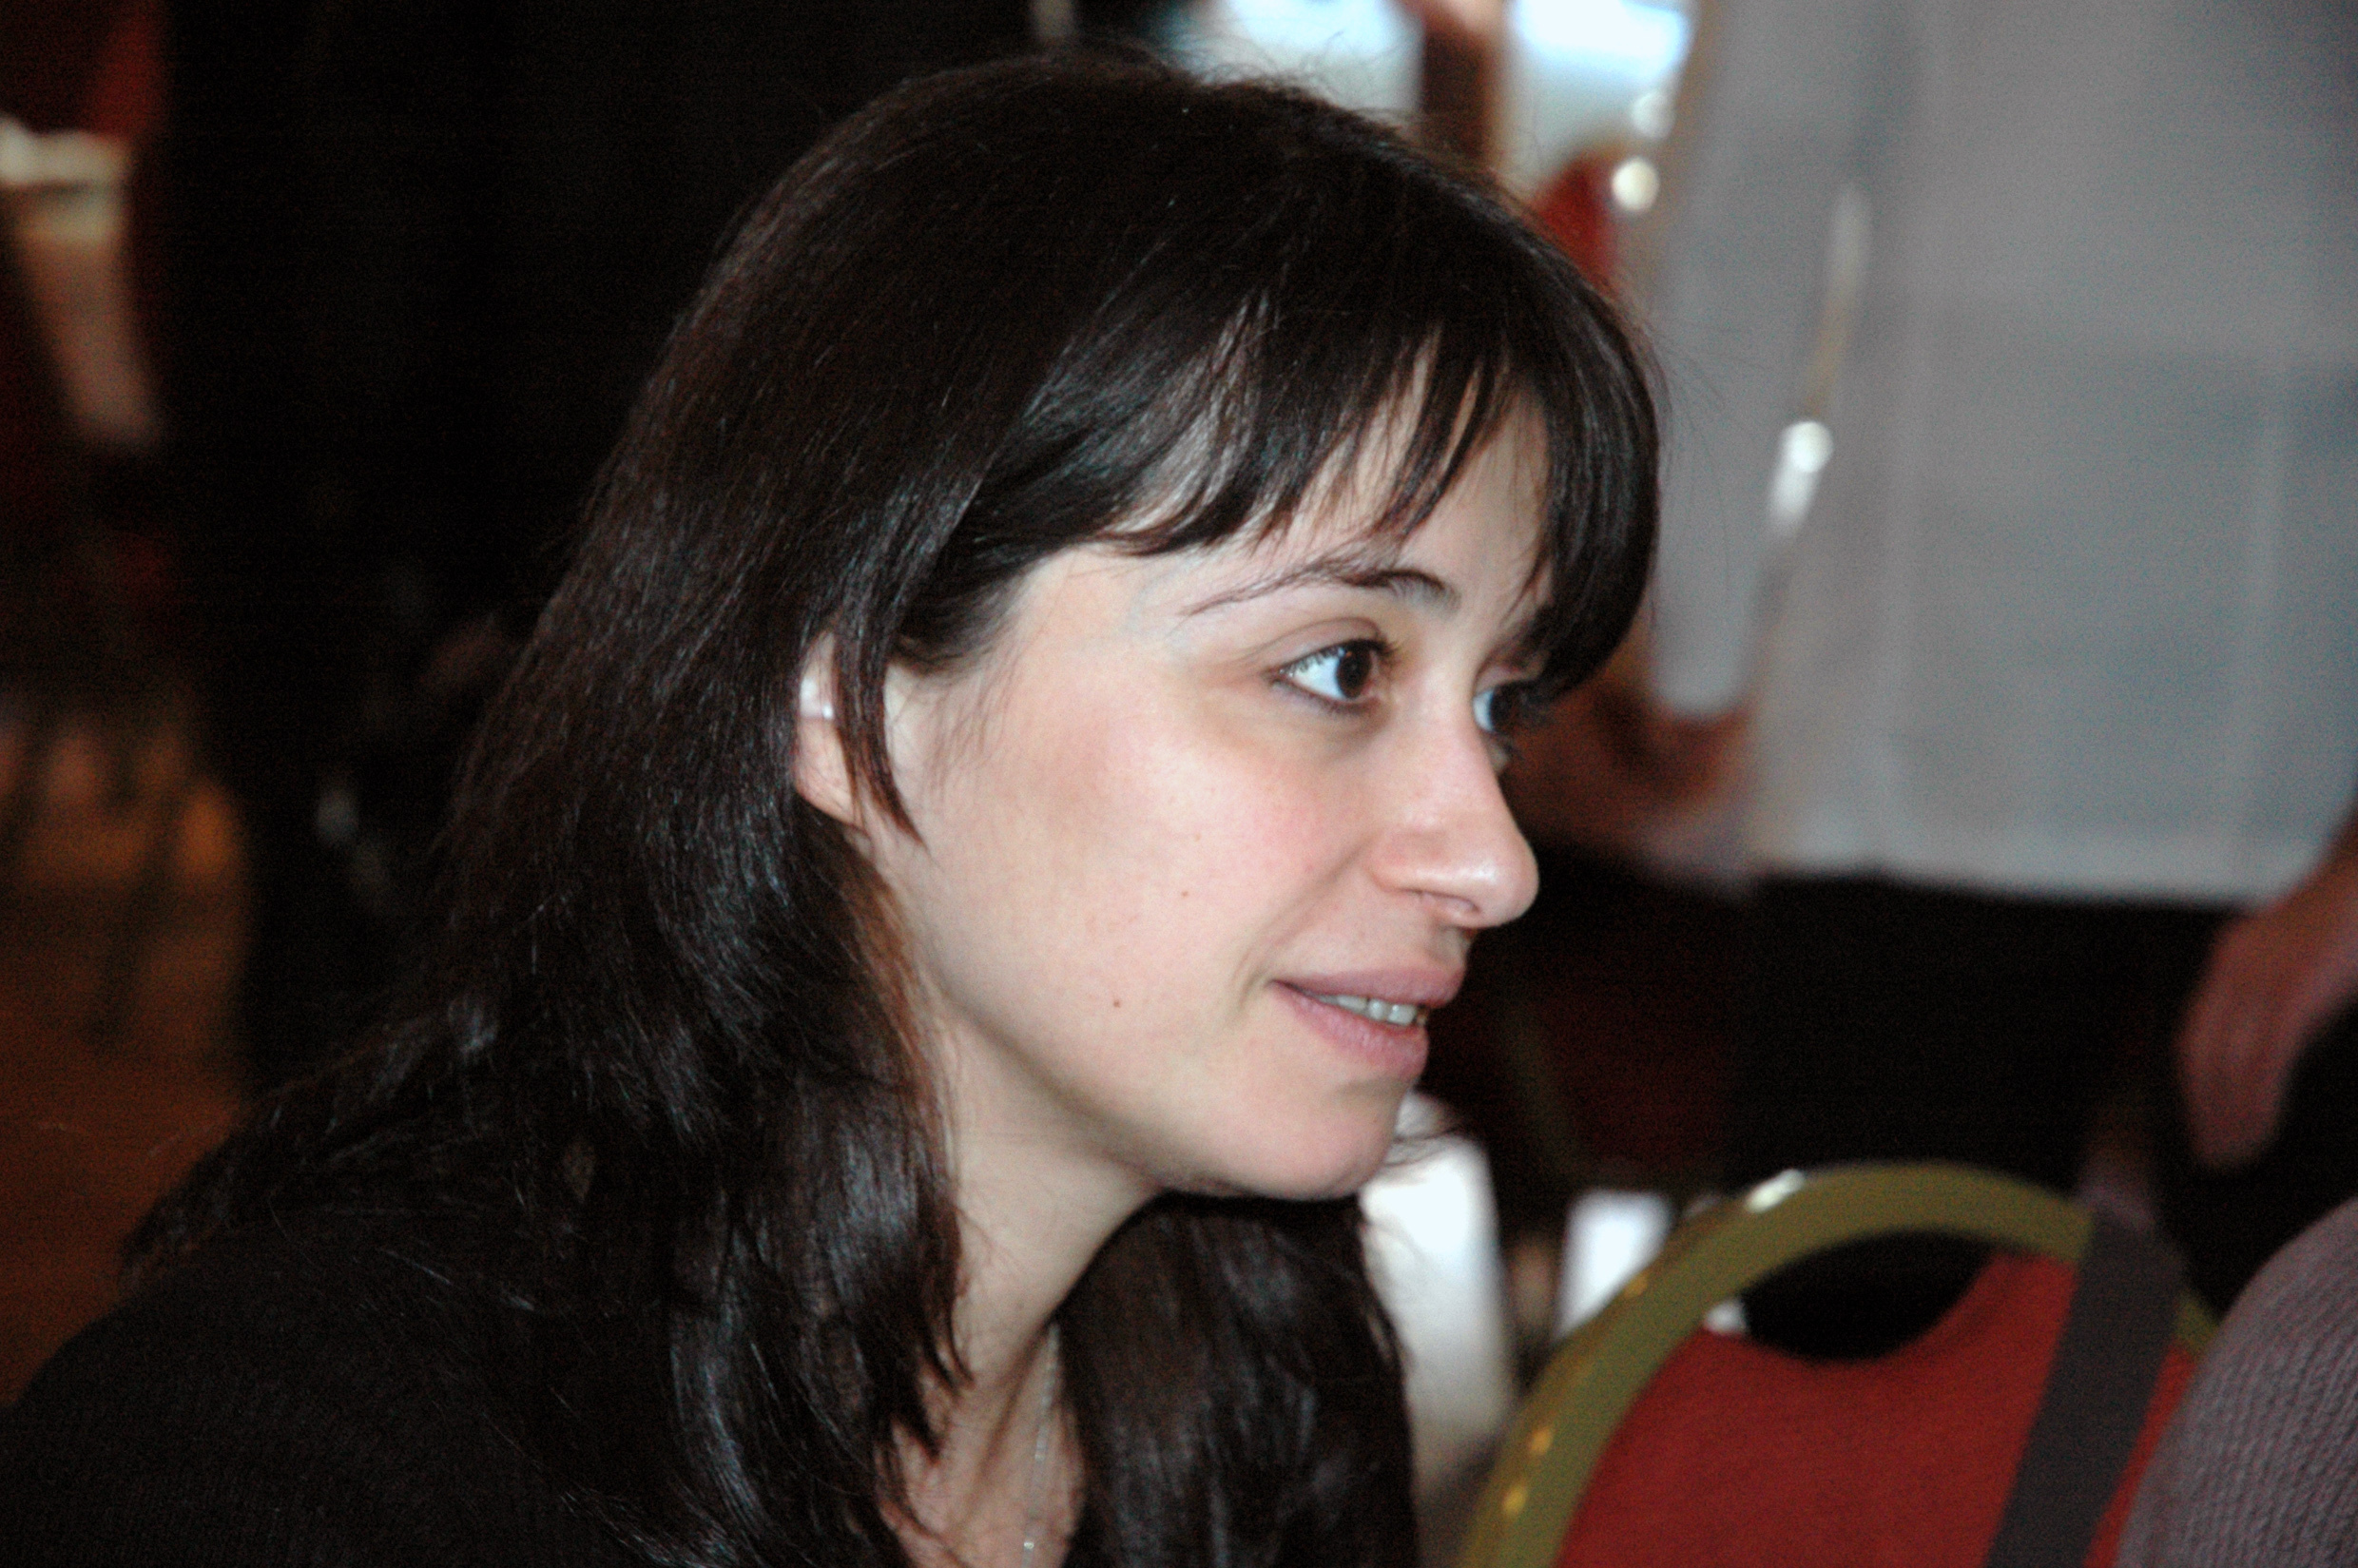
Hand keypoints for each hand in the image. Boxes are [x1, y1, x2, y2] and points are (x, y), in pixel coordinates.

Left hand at [2177, 853, 2357, 1168]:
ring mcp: (2259, 974)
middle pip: (2199, 1053)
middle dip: (2202, 1110)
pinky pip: (2263, 1057)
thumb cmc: (2356, 931)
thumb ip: (2287, 1014)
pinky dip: (2256, 1099)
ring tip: (2233, 1156)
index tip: (2196, 1128)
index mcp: (2230, 957)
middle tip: (2211, 1157)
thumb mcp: (2308, 970)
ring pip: (2227, 1062)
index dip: (2193, 1087)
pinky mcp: (2292, 988)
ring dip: (2227, 1115)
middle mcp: (2233, 963)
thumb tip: (2266, 1083)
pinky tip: (2259, 1131)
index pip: (2194, 1036)